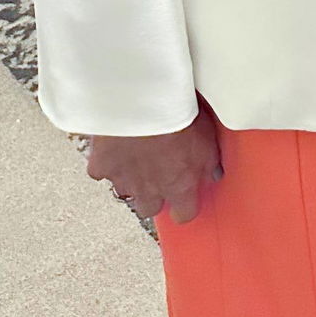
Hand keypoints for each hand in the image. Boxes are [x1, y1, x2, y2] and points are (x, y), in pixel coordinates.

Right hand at [87, 102, 222, 222]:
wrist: (144, 102)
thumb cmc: (178, 117)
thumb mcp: (209, 139)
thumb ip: (210, 163)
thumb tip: (214, 173)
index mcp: (179, 186)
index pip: (184, 214)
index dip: (183, 208)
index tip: (183, 202)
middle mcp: (150, 190)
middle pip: (149, 208)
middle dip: (153, 196)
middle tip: (157, 174)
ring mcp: (124, 180)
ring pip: (125, 190)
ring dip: (130, 177)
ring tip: (136, 154)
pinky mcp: (102, 166)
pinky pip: (101, 171)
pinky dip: (106, 160)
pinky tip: (114, 145)